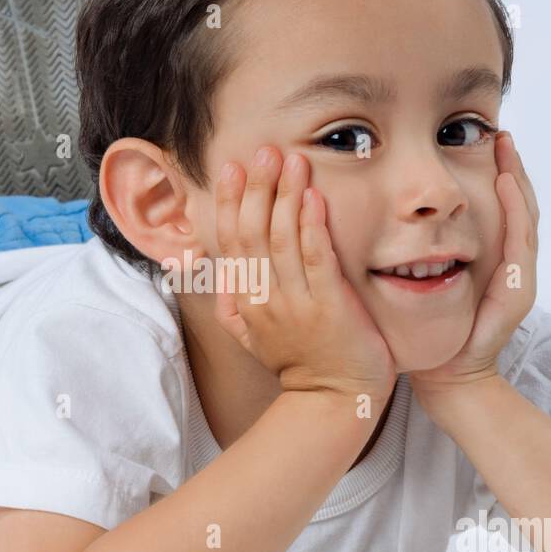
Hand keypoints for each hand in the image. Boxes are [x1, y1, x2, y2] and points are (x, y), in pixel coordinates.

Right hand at [213, 145, 396, 406]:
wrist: (334, 399)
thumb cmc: (300, 362)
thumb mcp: (252, 336)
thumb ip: (231, 302)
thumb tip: (216, 268)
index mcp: (244, 301)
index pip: (231, 242)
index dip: (231, 202)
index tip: (234, 167)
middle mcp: (264, 299)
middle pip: (253, 233)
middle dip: (258, 189)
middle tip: (265, 152)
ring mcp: (297, 304)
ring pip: (283, 240)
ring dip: (286, 197)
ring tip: (292, 162)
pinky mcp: (330, 307)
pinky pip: (317, 260)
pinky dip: (312, 227)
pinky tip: (313, 198)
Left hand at [408, 131, 538, 399]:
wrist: (445, 374)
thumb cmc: (428, 331)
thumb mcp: (422, 280)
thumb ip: (420, 250)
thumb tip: (396, 216)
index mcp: (489, 259)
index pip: (497, 207)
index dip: (494, 174)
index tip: (483, 140)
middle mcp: (508, 264)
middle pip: (517, 204)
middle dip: (511, 167)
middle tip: (500, 133)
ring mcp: (517, 276)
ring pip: (525, 216)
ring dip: (517, 179)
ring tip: (506, 148)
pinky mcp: (517, 290)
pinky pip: (520, 241)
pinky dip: (515, 210)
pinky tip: (505, 184)